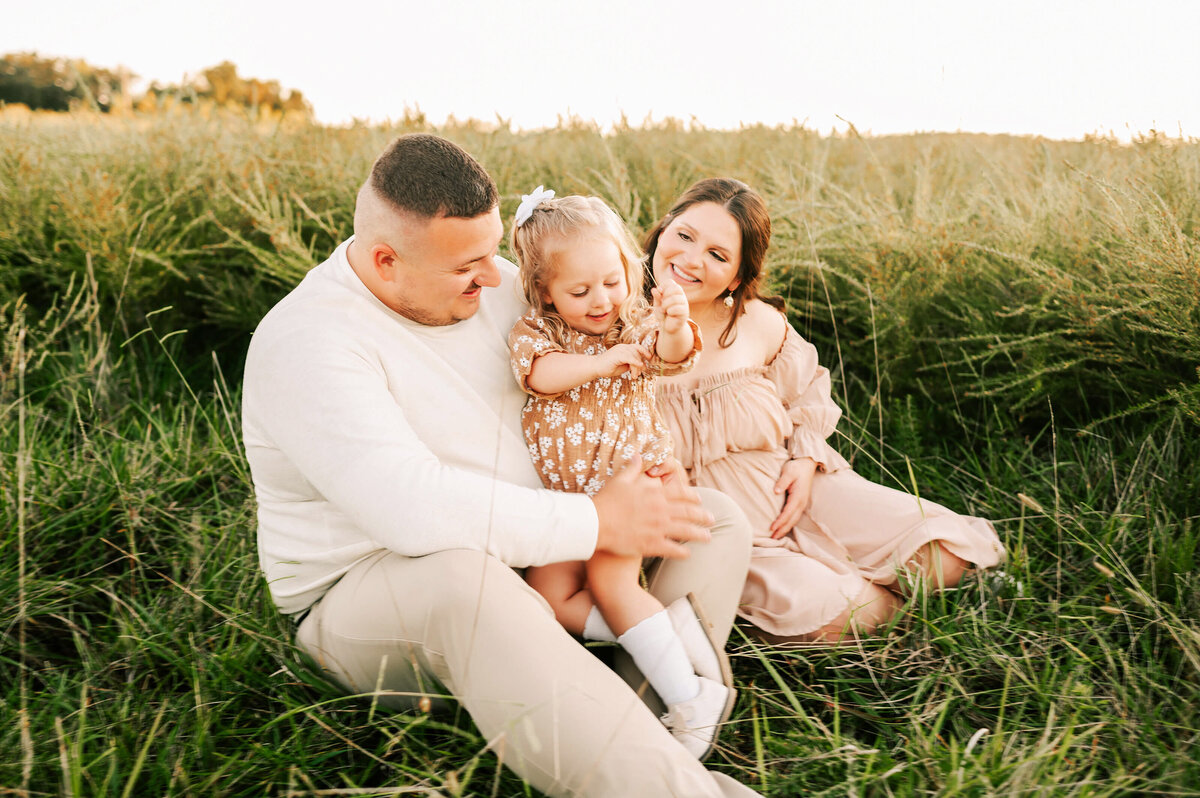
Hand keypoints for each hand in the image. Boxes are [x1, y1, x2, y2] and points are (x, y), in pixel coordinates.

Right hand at [591, 455, 712, 558]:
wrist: (595, 523)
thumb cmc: (606, 500)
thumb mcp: (620, 479)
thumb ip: (633, 467)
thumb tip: (639, 455)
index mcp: (655, 494)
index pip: (680, 494)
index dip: (692, 497)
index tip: (700, 500)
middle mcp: (660, 510)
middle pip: (689, 513)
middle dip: (702, 516)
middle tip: (712, 520)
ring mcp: (658, 528)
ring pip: (686, 531)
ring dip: (699, 535)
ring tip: (708, 537)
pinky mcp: (651, 545)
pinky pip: (672, 549)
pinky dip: (682, 552)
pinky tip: (688, 554)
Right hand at [599, 343, 649, 378]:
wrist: (595, 367)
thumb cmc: (608, 367)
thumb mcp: (623, 366)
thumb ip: (631, 364)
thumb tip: (641, 366)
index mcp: (624, 348)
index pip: (637, 347)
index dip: (644, 351)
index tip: (650, 358)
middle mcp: (622, 347)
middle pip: (637, 353)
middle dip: (639, 364)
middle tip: (637, 375)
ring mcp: (619, 349)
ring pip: (634, 356)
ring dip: (636, 367)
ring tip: (634, 376)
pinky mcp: (617, 354)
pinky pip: (630, 358)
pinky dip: (636, 362)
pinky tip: (640, 367)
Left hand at [652, 281, 689, 334]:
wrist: (668, 326)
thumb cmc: (663, 314)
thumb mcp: (658, 304)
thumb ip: (657, 297)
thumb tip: (654, 289)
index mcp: (674, 292)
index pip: (671, 282)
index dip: (663, 286)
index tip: (659, 293)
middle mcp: (681, 296)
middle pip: (676, 288)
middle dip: (666, 294)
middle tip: (662, 302)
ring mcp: (684, 304)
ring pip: (676, 298)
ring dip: (666, 304)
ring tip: (664, 309)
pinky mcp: (685, 313)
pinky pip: (677, 308)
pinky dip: (670, 311)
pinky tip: (669, 314)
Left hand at [769, 457, 817, 537]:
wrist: (808, 464)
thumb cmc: (797, 468)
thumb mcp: (788, 471)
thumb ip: (782, 482)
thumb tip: (776, 492)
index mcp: (798, 497)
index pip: (787, 513)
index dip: (779, 522)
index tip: (771, 528)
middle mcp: (801, 503)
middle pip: (791, 520)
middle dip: (782, 530)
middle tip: (772, 538)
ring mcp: (802, 503)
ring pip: (794, 520)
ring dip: (785, 529)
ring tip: (776, 536)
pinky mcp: (800, 503)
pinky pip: (794, 516)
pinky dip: (788, 524)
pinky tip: (783, 527)